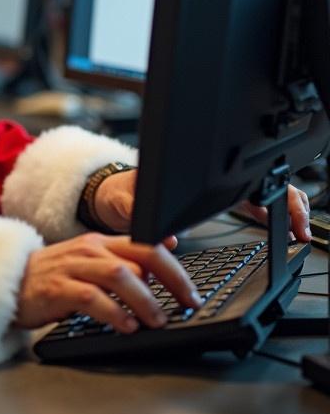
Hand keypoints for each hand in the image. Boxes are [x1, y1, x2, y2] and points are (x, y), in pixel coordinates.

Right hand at [14, 232, 201, 332]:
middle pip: (138, 257)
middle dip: (169, 280)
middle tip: (186, 303)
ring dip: (144, 299)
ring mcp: (73, 267)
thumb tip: (163, 258)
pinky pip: (91, 297)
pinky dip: (113, 312)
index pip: (145, 244)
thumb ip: (122, 260)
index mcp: (100, 242)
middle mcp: (89, 249)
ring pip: (118, 275)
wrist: (10, 282)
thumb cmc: (55, 277)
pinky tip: (126, 326)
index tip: (191, 291)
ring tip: (157, 320)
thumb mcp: (90, 263)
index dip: (173, 266)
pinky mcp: (57, 288)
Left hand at [92, 171, 311, 241]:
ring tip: (297, 231)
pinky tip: (280, 227)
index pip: (249, 179)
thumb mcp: (126, 204)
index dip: (277, 200)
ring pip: (265, 188)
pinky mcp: (215, 197)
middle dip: (292, 203)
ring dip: (287, 206)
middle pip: (266, 180)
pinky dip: (273, 211)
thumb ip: (141, 218)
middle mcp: (210, 177)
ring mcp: (217, 185)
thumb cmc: (120, 193)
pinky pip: (254, 200)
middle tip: (301, 232)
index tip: (291, 225)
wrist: (112, 193)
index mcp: (196, 174)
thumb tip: (166, 239)